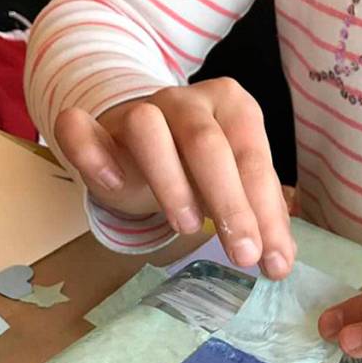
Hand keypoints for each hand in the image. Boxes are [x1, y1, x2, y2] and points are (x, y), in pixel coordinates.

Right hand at [54, 78, 294, 277]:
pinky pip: (81, 128)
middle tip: (243, 254)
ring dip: (170, 180)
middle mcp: (186, 101)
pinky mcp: (95, 127)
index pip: (253, 159)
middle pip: (207, 144)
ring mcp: (138, 108)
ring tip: (188, 227)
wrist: (140, 144)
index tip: (274, 261)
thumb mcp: (235, 188)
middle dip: (230, 203)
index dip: (266, 213)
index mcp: (233, 107)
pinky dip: (92, 152)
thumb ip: (260, 216)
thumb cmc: (199, 168)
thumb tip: (280, 260)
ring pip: (148, 128)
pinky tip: (112, 181)